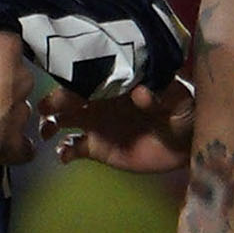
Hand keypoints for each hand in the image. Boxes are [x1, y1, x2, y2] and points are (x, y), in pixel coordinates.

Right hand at [0, 6, 35, 169]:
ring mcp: (17, 114)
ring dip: (7, 118)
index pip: (12, 48)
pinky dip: (15, 148)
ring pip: (21, 114)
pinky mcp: (10, 145)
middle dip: (4, 90)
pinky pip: (25, 149)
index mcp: (6, 50)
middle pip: (20, 82)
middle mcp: (20, 80)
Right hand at [41, 77, 193, 173]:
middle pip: (69, 96)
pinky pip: (73, 149)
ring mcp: (97, 124)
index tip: (65, 84)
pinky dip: (64, 152)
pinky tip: (65, 156)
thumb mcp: (179, 101)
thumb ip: (161, 95)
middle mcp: (101, 101)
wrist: (187, 146)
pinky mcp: (98, 148)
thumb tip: (139, 92)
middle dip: (54, 100)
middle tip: (46, 109)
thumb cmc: (185, 113)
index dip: (74, 78)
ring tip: (47, 132)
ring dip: (50, 123)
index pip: (90, 76)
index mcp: (117, 84)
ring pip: (63, 120)